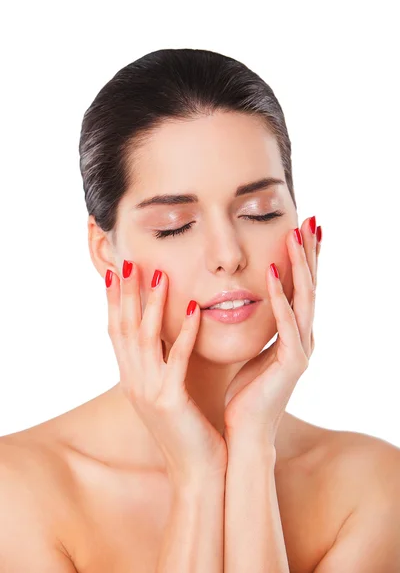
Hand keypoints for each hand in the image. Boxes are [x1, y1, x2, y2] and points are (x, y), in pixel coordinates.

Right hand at [105, 263, 227, 485]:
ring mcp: (148, 392)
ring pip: (144, 339)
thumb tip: (168, 335)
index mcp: (133, 379)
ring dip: (152, 304)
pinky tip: (192, 310)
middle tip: (129, 262)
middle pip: (124, 329)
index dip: (115, 301)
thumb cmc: (189, 430)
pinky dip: (183, 333)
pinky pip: (176, 360)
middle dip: (125, 294)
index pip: (118, 332)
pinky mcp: (170, 401)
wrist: (197, 474)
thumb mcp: (169, 392)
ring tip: (160, 274)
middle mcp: (134, 382)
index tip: (118, 272)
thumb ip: (164, 364)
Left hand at [223, 216, 320, 446]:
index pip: (301, 287)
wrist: (243, 433)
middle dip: (310, 252)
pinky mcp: (290, 364)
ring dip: (300, 265)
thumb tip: (253, 303)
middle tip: (310, 219)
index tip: (302, 228)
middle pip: (310, 286)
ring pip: (304, 298)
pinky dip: (279, 298)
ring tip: (296, 234)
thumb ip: (260, 326)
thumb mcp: (252, 349)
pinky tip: (270, 274)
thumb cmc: (245, 393)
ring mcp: (300, 350)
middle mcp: (303, 337)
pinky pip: (285, 324)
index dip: (304, 258)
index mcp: (293, 333)